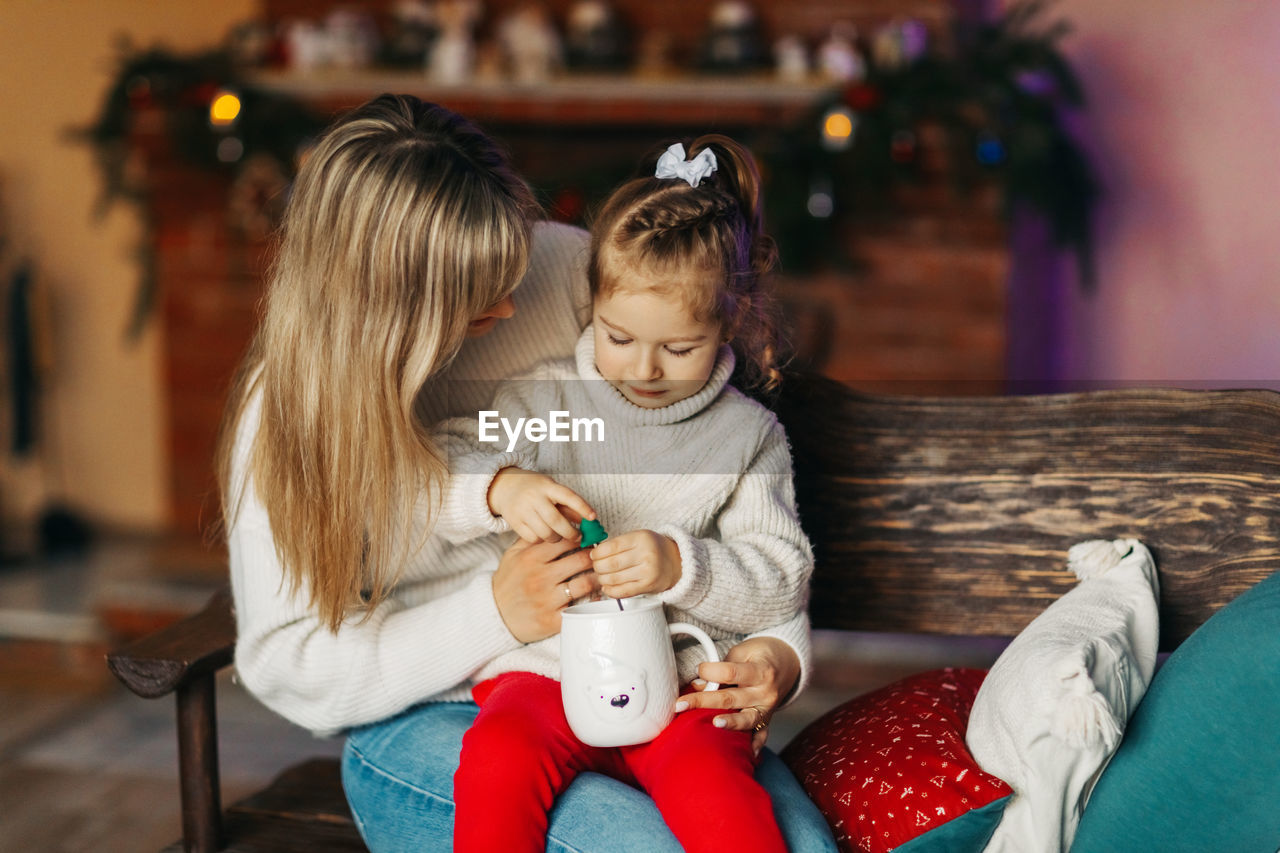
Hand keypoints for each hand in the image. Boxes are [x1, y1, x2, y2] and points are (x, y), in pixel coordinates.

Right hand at [488, 467, 594, 542]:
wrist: (506, 486)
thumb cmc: (536, 489)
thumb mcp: (553, 490)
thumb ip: (569, 505)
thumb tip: (589, 521)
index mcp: (547, 486)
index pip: (568, 496)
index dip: (582, 507)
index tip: (593, 517)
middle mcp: (534, 497)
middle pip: (556, 520)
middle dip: (571, 533)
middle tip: (578, 537)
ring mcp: (522, 510)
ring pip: (545, 533)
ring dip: (557, 538)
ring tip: (560, 536)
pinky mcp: (514, 522)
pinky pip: (533, 539)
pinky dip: (542, 540)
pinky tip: (544, 536)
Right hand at [491, 538, 598, 642]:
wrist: (495, 615)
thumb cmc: (507, 582)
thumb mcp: (512, 555)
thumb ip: (531, 539)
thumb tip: (553, 524)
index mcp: (532, 558)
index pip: (568, 540)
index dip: (584, 539)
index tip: (590, 541)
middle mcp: (540, 577)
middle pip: (581, 560)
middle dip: (595, 557)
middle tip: (601, 558)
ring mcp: (547, 599)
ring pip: (585, 583)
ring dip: (597, 578)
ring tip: (600, 575)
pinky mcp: (552, 619)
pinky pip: (580, 607)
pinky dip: (591, 601)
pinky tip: (595, 595)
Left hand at [589, 529, 680, 599]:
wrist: (676, 561)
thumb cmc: (653, 548)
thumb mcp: (639, 537)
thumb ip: (619, 543)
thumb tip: (595, 553)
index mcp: (642, 538)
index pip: (612, 546)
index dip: (598, 552)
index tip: (594, 555)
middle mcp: (646, 555)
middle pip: (612, 563)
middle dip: (598, 566)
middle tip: (596, 566)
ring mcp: (648, 572)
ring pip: (615, 578)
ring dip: (603, 579)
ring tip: (601, 576)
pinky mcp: (648, 586)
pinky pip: (624, 591)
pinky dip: (611, 591)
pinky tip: (607, 587)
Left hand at [675, 636, 799, 753]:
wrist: (787, 662)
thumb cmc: (759, 654)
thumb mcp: (743, 651)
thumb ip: (723, 668)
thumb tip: (698, 686)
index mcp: (760, 670)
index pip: (730, 672)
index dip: (710, 670)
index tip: (699, 669)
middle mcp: (765, 692)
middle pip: (731, 698)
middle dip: (703, 701)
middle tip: (680, 705)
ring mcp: (767, 709)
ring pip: (747, 720)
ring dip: (729, 723)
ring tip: (714, 724)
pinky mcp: (768, 720)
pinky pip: (762, 735)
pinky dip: (755, 745)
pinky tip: (748, 755)